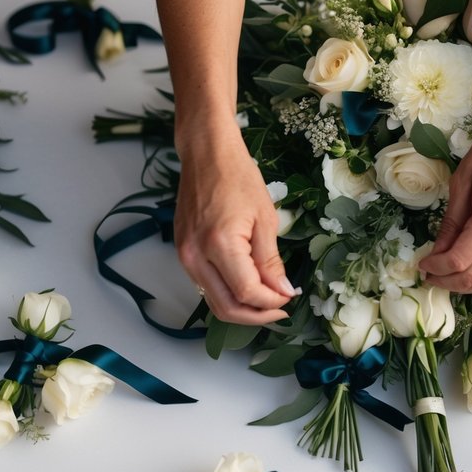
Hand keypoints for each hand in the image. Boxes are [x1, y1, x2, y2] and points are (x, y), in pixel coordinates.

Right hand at [174, 128, 296, 323]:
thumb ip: (271, 261)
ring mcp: (184, 257)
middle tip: (280, 310)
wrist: (206, 155)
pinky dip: (228, 293)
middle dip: (257, 315)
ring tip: (267, 300)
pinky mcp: (182, 254)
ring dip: (242, 308)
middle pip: (226, 308)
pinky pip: (205, 286)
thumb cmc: (238, 178)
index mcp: (220, 244)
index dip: (271, 302)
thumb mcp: (266, 219)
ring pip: (213, 302)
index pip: (248, 293)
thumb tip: (283, 292)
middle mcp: (195, 256)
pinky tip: (248, 285)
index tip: (290, 297)